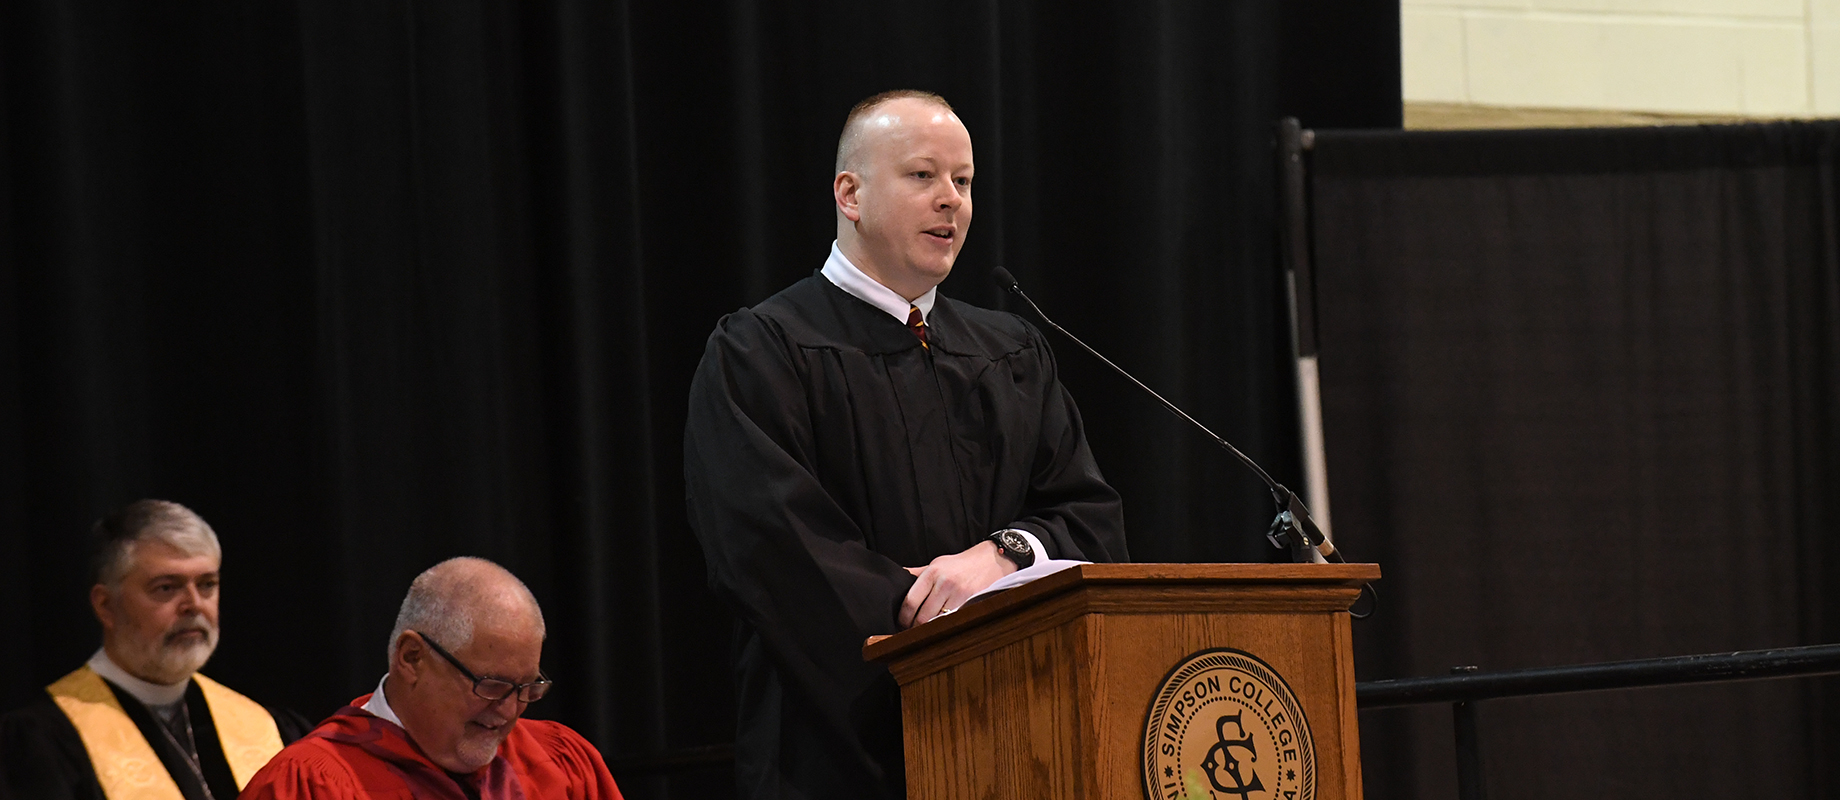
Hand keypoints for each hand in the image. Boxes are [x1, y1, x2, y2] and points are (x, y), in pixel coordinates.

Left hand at [898, 541, 1016, 628]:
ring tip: (925, 631)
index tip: (901, 622)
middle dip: (914, 627)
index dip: (903, 617)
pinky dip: (945, 626)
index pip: (910, 601)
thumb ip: (917, 574)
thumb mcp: (937, 564)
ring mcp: (959, 594)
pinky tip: (942, 627)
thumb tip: (897, 578)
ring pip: (937, 622)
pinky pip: (953, 620)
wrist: (990, 561)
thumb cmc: (960, 565)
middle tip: (911, 631)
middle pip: (922, 616)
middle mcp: (944, 583)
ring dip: (929, 630)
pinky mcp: (971, 602)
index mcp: (932, 573)